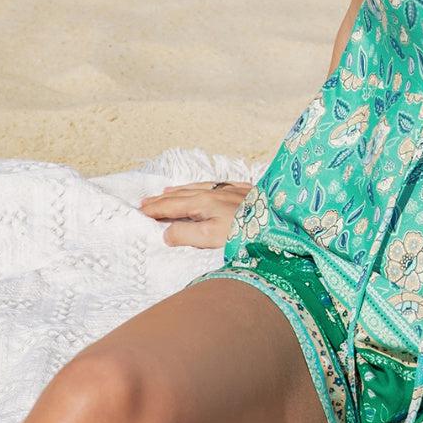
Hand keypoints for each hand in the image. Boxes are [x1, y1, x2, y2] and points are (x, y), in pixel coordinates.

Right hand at [138, 180, 253, 248]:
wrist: (282, 221)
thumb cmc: (246, 233)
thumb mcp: (211, 238)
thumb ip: (186, 234)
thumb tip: (165, 232)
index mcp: (203, 203)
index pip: (172, 206)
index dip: (155, 209)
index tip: (139, 211)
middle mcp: (216, 192)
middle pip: (183, 194)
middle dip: (163, 199)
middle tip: (146, 202)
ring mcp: (232, 189)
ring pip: (200, 187)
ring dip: (182, 190)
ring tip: (168, 192)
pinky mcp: (248, 191)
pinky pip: (219, 184)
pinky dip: (206, 186)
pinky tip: (208, 186)